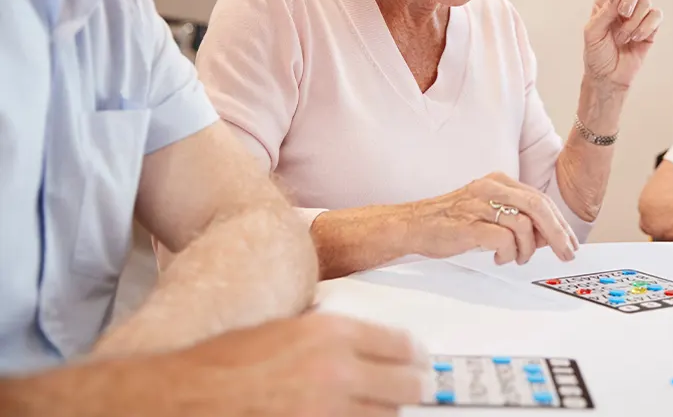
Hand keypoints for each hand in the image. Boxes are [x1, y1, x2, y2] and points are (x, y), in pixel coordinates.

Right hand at [160, 313, 426, 416]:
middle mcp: (337, 371)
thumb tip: (355, 346)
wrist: (188, 398)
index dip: (413, 353)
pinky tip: (355, 416)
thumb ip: (325, 336)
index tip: (418, 358)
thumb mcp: (284, 329)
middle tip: (417, 385)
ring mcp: (330, 412)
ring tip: (381, 404)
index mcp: (330, 334)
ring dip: (388, 409)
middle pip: (406, 383)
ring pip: (388, 415)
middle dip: (413, 384)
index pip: (399, 343)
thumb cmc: (225, 364)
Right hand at [406, 172, 578, 264]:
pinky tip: (499, 257)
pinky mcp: (470, 225)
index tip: (569, 241)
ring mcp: (479, 205)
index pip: (539, 198)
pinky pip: (503, 239)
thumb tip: (546, 237)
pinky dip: (508, 253)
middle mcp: (490, 188)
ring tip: (516, 258)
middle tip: (566, 253)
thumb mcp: (487, 211)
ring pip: (523, 225)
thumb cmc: (450, 220)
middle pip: (538, 207)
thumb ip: (515, 218)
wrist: (414, 224)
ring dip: (526, 249)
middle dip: (557, 234)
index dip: (559, 222)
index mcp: (498, 181)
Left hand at [583, 0, 662, 88]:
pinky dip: (645, 27)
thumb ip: (604, 12)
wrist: (609, 77)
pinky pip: (656, 15)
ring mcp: (638, 14)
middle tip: (621, 16)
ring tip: (624, 38)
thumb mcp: (591, 33)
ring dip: (634, 22)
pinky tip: (636, 39)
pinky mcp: (651, 26)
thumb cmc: (595, 54)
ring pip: (645, 2)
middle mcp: (622, 4)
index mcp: (604, 1)